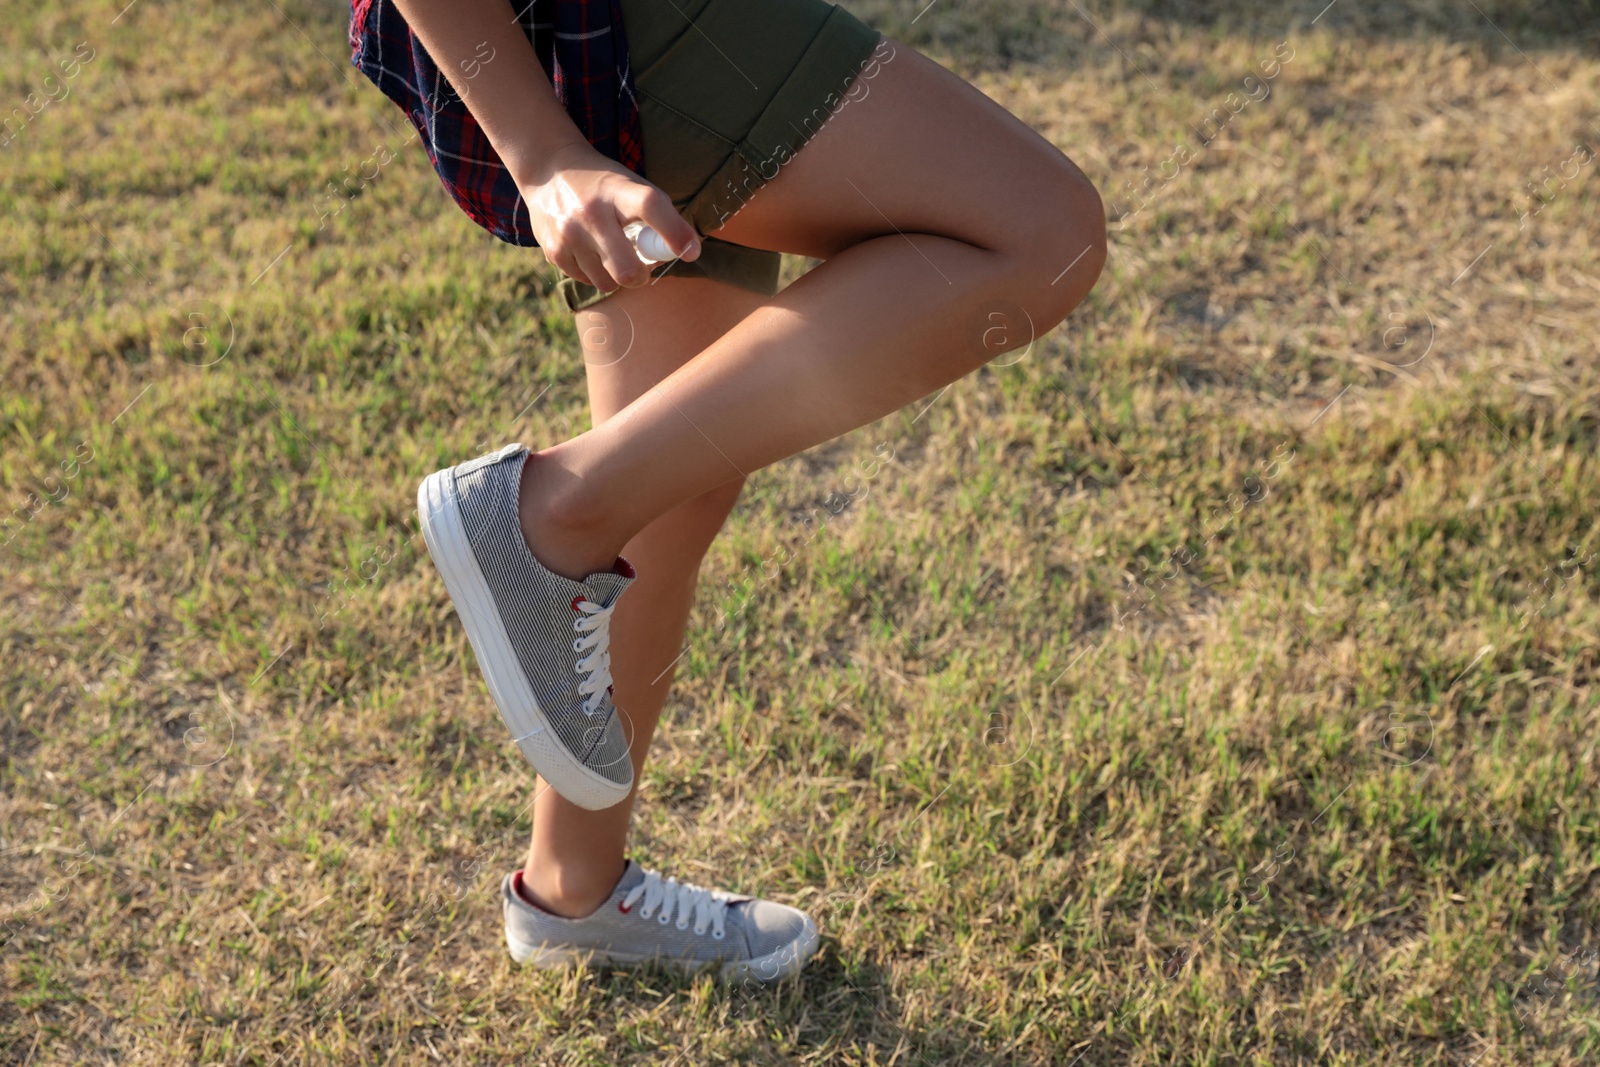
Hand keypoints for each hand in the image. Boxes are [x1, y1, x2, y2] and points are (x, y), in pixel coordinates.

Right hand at [517, 140, 700, 291]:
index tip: (691, 252)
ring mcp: (569, 234)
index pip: (650, 207)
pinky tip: (591, 253)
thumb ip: (656, 214)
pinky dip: (595, 274)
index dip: (674, 232)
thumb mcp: (628, 184)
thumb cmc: (601, 184)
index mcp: (617, 190)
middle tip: (642, 268)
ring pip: (608, 282)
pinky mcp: (553, 250)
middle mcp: (591, 212)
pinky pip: (587, 281)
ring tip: (612, 255)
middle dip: (642, 276)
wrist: (547, 170)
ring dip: (617, 276)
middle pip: (627, 268)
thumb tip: (685, 251)